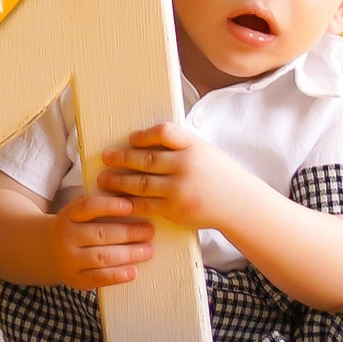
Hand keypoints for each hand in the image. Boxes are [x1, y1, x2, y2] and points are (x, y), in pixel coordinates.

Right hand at [47, 190, 153, 290]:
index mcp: (68, 215)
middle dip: (129, 233)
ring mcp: (69, 260)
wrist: (48, 252)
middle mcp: (66, 237)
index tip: (130, 205)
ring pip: (101, 257)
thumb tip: (135, 200)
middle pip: (100, 234)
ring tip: (148, 250)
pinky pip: (98, 278)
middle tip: (150, 231)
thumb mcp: (78, 214)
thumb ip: (100, 207)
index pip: (87, 207)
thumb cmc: (75, 228)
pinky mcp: (75, 280)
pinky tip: (133, 272)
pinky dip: (117, 276)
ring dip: (129, 254)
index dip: (109, 206)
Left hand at [97, 121, 234, 237]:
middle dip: (122, 158)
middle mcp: (185, 165)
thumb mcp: (204, 151)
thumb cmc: (219, 174)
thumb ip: (180, 145)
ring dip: (119, 181)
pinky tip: (118, 200)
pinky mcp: (175, 209)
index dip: (144, 135)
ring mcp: (179, 188)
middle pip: (146, 159)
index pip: (164, 132)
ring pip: (141, 183)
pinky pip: (146, 204)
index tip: (130, 138)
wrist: (238, 203)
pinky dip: (129, 202)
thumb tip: (148, 139)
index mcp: (193, 146)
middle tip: (105, 157)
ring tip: (104, 179)